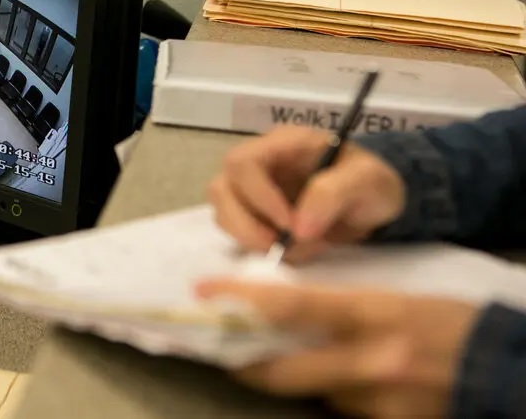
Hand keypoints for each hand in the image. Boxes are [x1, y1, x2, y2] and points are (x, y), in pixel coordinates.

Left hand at [196, 280, 480, 418]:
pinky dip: (339, 396)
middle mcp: (368, 362)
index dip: (240, 300)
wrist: (504, 370)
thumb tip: (286, 311)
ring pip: (313, 394)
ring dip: (305, 379)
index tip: (202, 291)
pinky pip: (343, 411)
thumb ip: (339, 306)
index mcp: (371, 314)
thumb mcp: (393, 299)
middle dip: (247, 364)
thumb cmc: (448, 323)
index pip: (291, 306)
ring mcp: (376, 402)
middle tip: (228, 353)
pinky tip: (360, 384)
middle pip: (281, 371)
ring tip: (318, 360)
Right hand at [207, 126, 405, 259]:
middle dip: (246, 224)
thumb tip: (297, 228)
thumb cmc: (372, 183)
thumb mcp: (368, 181)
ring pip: (222, 211)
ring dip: (247, 236)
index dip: (258, 197)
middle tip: (279, 246)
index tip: (290, 226)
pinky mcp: (253, 214)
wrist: (375, 202)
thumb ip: (333, 194)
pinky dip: (256, 246)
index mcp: (284, 143)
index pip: (244, 163)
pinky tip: (290, 250)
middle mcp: (260, 163)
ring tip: (288, 248)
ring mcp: (252, 189)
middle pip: (222, 188)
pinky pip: (235, 230)